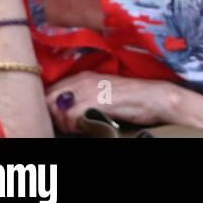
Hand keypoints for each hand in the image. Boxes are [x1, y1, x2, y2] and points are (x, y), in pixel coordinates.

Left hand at [46, 73, 181, 131]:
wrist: (153, 97)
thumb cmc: (129, 97)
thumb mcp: (102, 90)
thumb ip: (81, 94)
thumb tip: (60, 107)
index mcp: (82, 76)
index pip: (49, 91)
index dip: (48, 106)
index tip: (57, 118)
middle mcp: (82, 80)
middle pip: (48, 100)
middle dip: (53, 115)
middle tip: (67, 125)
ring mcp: (88, 90)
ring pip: (57, 110)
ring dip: (64, 123)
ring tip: (79, 127)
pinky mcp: (95, 101)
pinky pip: (71, 117)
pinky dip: (74, 126)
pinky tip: (86, 126)